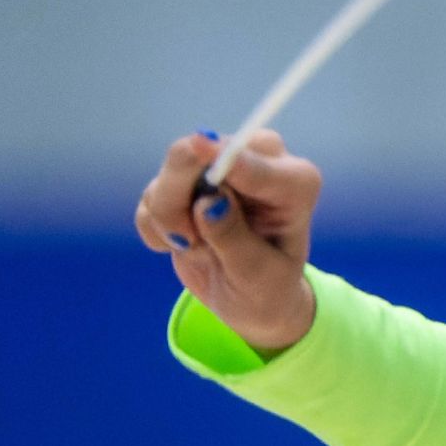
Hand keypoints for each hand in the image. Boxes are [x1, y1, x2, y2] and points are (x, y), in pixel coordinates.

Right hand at [134, 130, 322, 352]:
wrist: (252, 299)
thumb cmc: (268, 287)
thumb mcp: (258, 275)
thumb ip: (234, 239)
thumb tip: (208, 203)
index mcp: (295, 183)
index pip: (255, 162)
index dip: (225, 156)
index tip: (200, 146)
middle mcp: (258, 163)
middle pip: (198, 153)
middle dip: (177, 194)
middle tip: (185, 239)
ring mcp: (217, 168)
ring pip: (168, 175)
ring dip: (168, 218)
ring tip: (198, 250)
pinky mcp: (183, 182)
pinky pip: (151, 197)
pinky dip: (156, 227)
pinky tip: (187, 245)